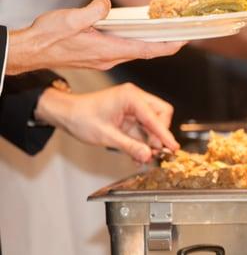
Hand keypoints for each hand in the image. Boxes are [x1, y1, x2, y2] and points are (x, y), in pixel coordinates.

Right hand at [7, 0, 185, 75]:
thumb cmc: (48, 38)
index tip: (183, 41)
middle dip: (164, 41)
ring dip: (149, 41)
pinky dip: (134, 40)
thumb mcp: (70, 20)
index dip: (167, 46)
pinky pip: (123, 49)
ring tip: (163, 28)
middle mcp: (110, 57)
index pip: (146, 50)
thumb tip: (106, 5)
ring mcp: (105, 58)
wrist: (32, 51)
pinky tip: (136, 31)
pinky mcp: (99, 56)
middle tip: (179, 30)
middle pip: (145, 51)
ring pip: (134, 50)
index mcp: (108, 50)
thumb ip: (92, 12)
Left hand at [34, 83, 179, 162]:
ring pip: (154, 123)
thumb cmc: (81, 118)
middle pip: (162, 114)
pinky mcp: (131, 116)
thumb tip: (148, 155)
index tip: (172, 148)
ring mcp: (134, 107)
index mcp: (130, 97)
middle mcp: (135, 98)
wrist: (66, 114)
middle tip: (155, 151)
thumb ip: (130, 146)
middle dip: (160, 134)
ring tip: (143, 157)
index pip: (155, 116)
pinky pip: (145, 129)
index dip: (164, 134)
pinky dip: (143, 142)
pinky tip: (138, 154)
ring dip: (151, 141)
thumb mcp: (106, 136)